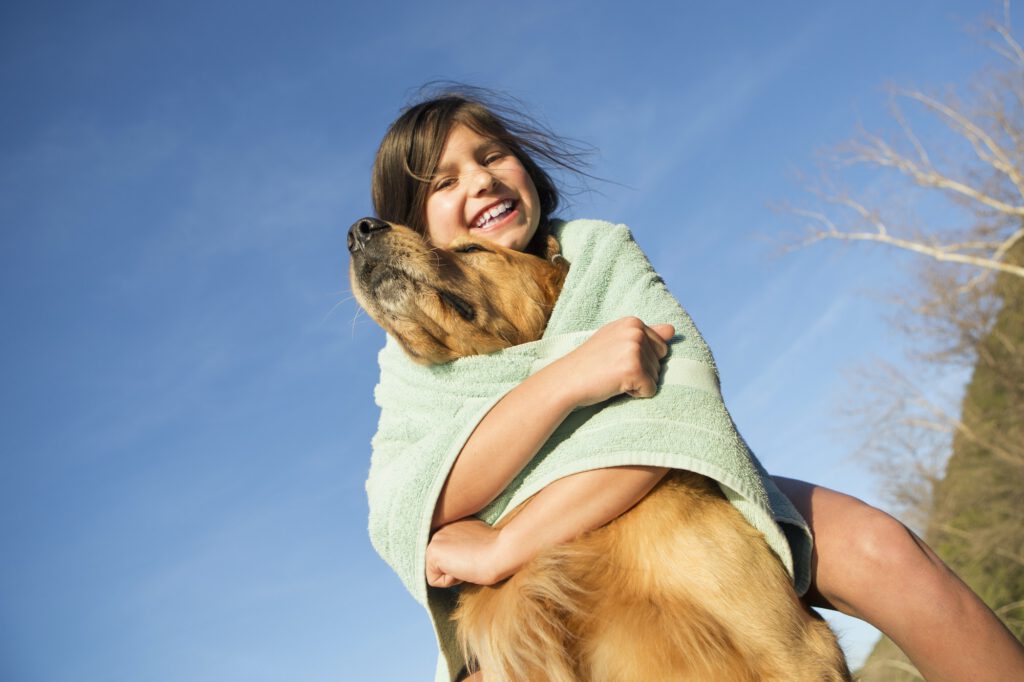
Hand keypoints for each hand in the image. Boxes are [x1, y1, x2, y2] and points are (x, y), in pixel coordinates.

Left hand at [426, 518, 516, 587]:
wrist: (500, 552)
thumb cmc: (498, 552)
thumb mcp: (480, 543)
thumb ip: (466, 546)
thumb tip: (460, 559)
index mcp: (455, 524)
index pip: (450, 554)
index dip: (465, 560)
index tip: (479, 554)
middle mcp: (442, 527)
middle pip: (442, 563)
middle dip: (457, 567)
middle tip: (474, 559)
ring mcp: (436, 538)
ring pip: (437, 571)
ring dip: (453, 574)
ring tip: (469, 562)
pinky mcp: (432, 551)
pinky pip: (434, 579)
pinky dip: (449, 580)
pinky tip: (463, 568)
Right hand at [557, 317, 673, 406]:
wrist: (566, 380)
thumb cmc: (590, 363)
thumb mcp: (616, 341)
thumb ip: (646, 334)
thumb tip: (673, 330)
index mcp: (633, 322)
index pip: (660, 347)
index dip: (642, 360)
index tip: (617, 359)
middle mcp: (636, 331)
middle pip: (660, 363)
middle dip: (641, 372)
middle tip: (613, 370)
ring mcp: (635, 349)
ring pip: (656, 377)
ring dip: (637, 383)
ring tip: (612, 377)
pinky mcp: (634, 369)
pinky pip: (650, 390)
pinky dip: (636, 394)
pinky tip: (615, 386)